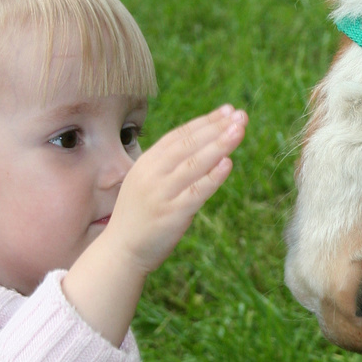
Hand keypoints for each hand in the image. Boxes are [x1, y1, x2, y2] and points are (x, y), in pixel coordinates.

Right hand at [62, 106, 247, 342]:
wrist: (121, 251)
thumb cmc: (139, 215)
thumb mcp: (147, 182)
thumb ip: (170, 165)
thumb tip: (204, 145)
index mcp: (147, 163)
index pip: (180, 135)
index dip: (205, 122)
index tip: (228, 111)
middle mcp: (152, 174)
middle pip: (188, 145)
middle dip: (216, 128)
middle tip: (240, 116)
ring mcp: (161, 194)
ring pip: (194, 164)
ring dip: (219, 145)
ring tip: (239, 131)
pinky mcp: (171, 214)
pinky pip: (196, 192)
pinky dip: (212, 177)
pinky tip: (228, 164)